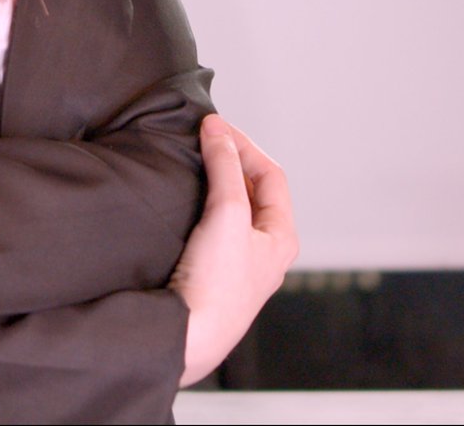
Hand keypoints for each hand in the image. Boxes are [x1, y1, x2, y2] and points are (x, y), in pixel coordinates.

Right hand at [169, 114, 297, 386]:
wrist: (187, 337)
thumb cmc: (217, 286)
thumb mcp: (227, 214)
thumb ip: (224, 168)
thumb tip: (217, 130)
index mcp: (281, 237)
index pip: (270, 174)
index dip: (243, 144)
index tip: (213, 126)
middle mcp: (265, 250)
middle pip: (252, 190)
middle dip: (229, 161)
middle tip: (202, 141)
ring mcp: (239, 264)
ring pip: (232, 210)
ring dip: (214, 184)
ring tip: (191, 165)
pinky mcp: (212, 275)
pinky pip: (212, 229)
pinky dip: (200, 207)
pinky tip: (182, 204)